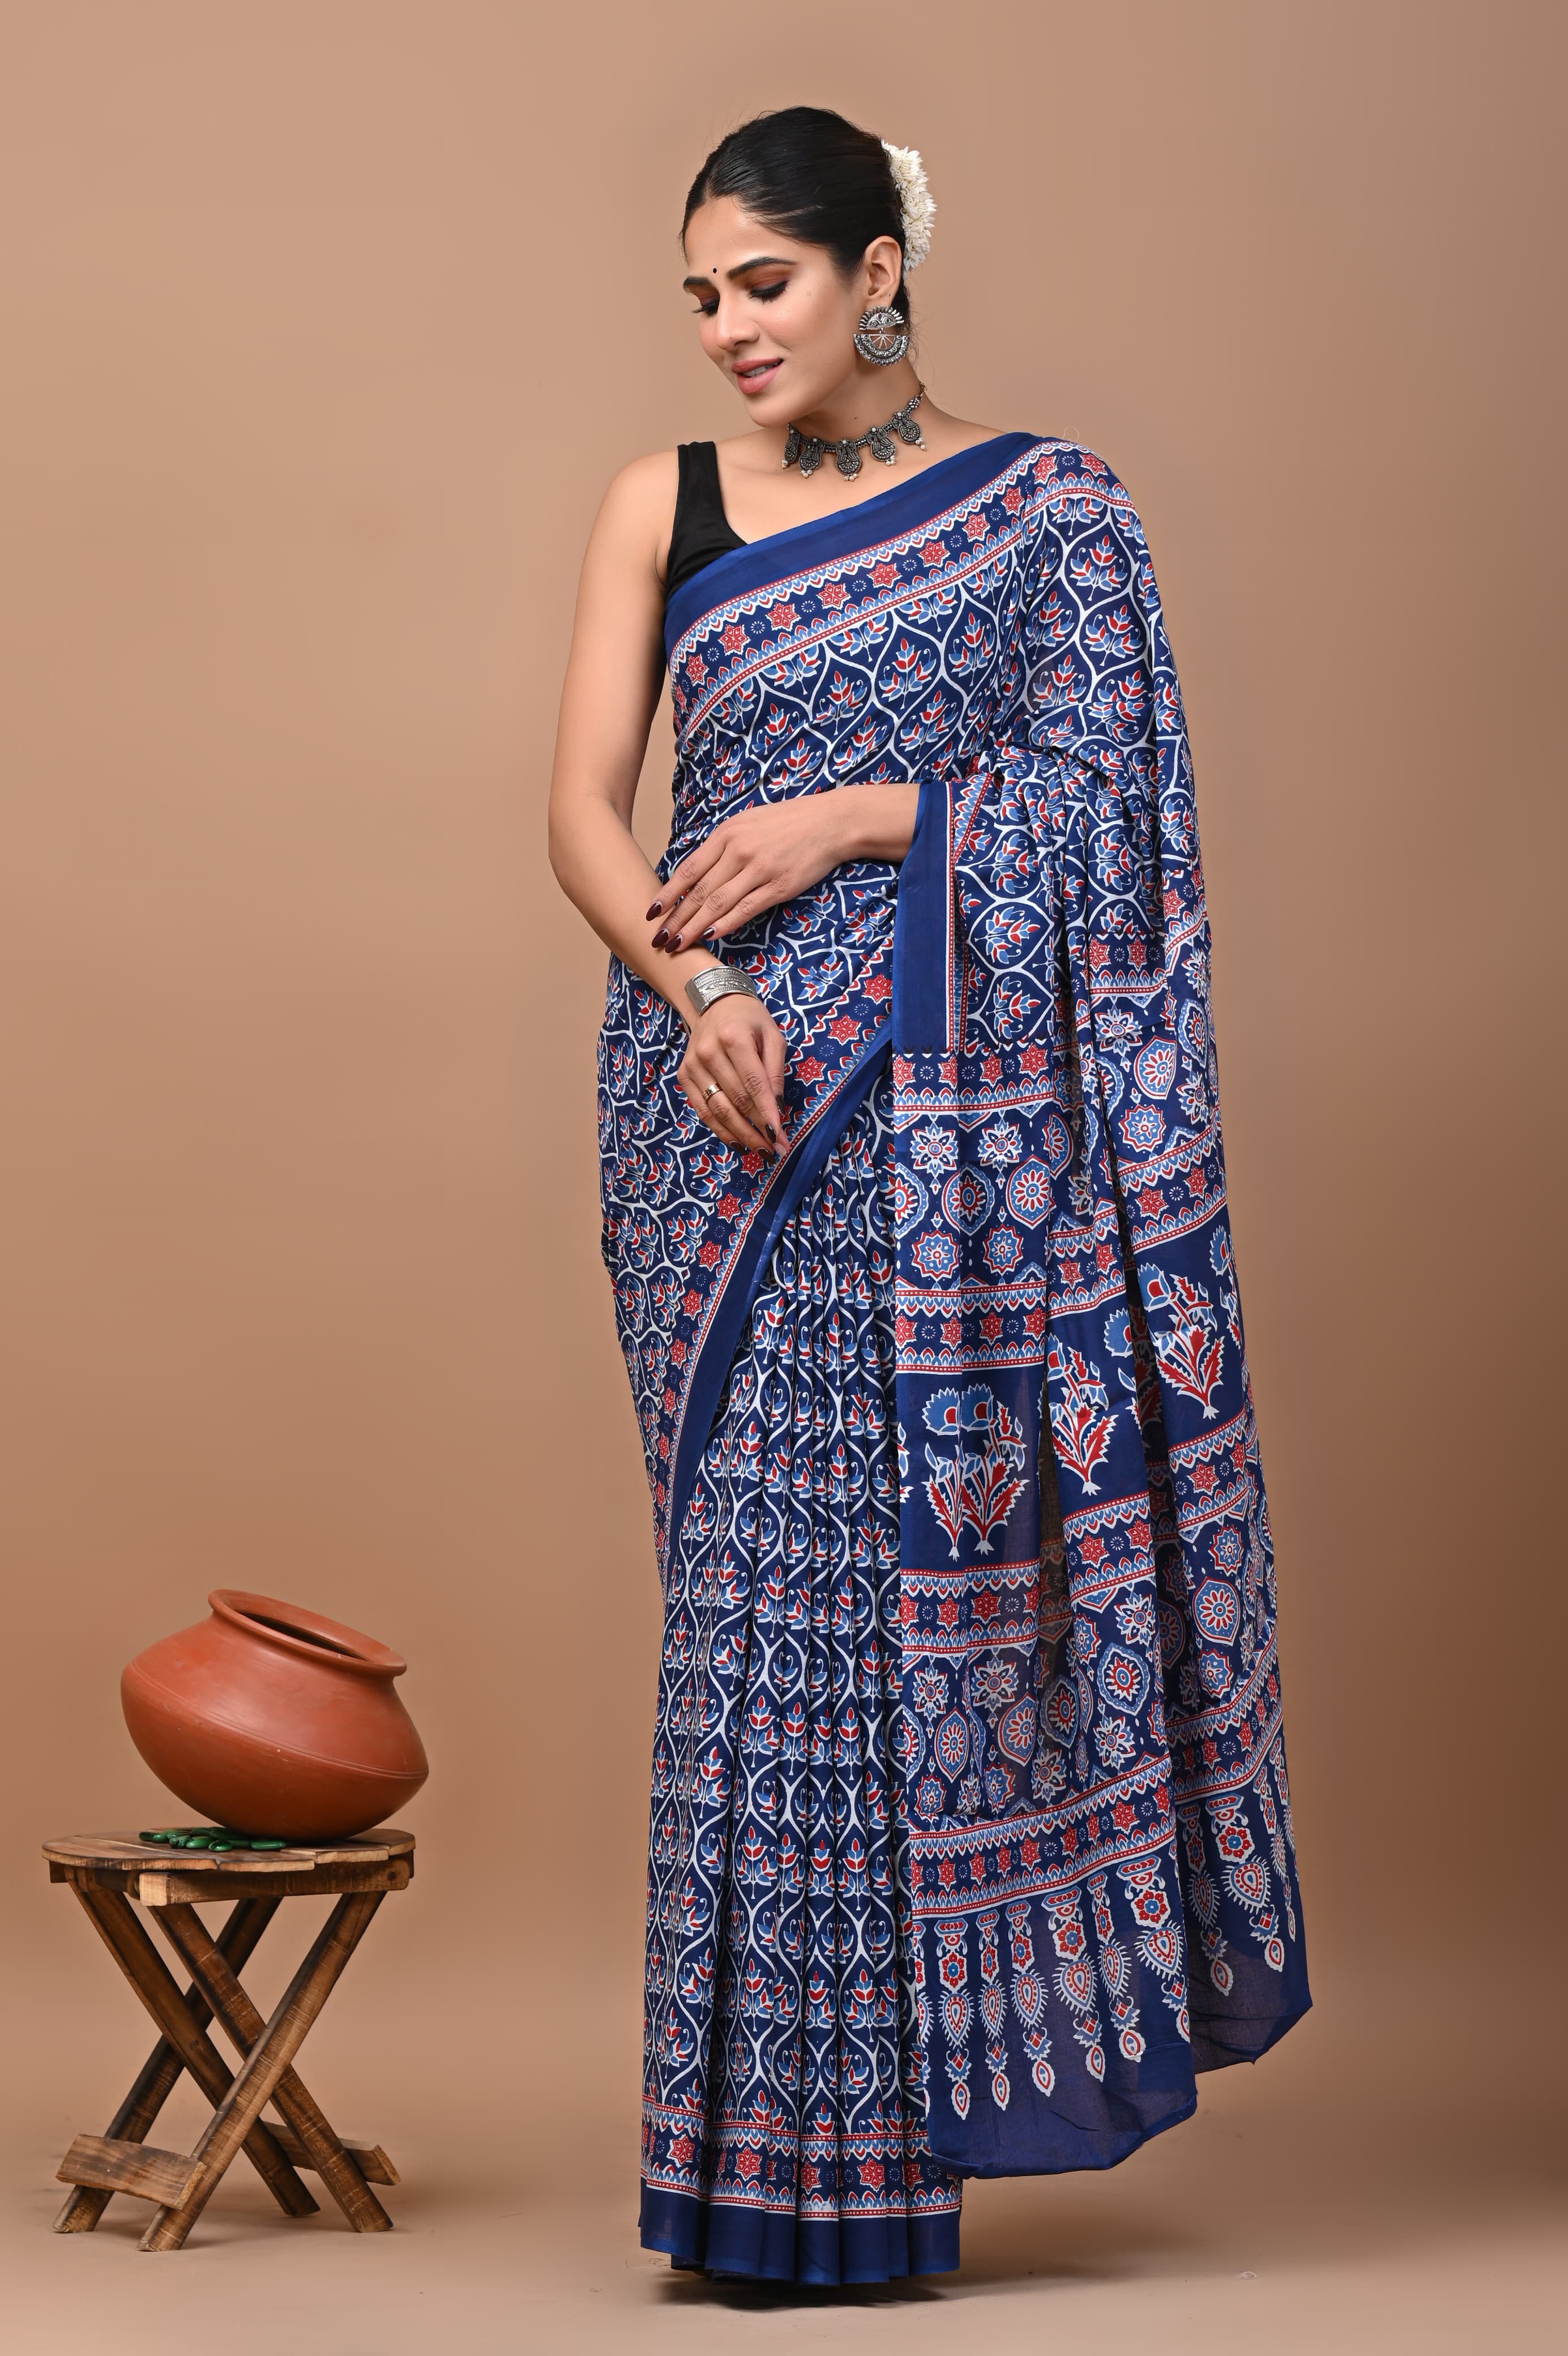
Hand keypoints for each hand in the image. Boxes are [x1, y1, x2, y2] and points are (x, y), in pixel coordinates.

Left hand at [649, 788, 902, 952]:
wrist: (830, 822)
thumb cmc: (788, 823)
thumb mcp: (748, 823)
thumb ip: (723, 845)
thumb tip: (698, 872)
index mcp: (727, 834)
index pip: (688, 869)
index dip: (668, 894)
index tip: (651, 913)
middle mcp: (738, 851)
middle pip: (699, 891)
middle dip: (675, 919)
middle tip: (658, 940)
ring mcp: (759, 869)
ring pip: (718, 903)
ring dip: (694, 927)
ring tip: (677, 945)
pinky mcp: (780, 885)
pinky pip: (746, 908)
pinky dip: (727, 923)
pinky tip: (711, 936)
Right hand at [678, 991, 786, 1158]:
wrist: (714, 1004)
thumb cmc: (750, 1021)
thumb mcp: (773, 1037)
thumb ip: (775, 1072)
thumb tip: (777, 1110)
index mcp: (734, 1038)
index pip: (753, 1084)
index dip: (767, 1114)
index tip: (781, 1138)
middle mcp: (709, 1053)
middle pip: (736, 1101)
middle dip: (758, 1130)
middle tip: (775, 1150)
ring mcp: (693, 1066)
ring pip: (718, 1110)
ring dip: (740, 1135)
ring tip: (760, 1151)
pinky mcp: (683, 1076)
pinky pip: (702, 1110)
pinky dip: (720, 1130)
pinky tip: (738, 1143)